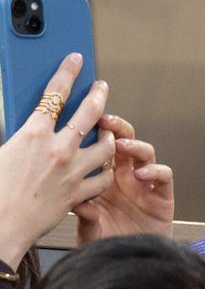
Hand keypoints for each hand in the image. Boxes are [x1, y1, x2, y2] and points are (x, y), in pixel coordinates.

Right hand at [0, 54, 114, 269]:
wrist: (1, 227)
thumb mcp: (0, 153)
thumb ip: (19, 136)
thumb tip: (27, 128)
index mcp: (32, 135)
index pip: (55, 94)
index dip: (68, 73)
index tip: (76, 61)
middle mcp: (58, 150)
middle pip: (89, 113)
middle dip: (99, 95)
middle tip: (103, 87)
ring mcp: (73, 171)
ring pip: (105, 145)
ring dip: (109, 134)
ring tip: (109, 130)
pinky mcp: (79, 193)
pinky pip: (104, 177)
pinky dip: (107, 169)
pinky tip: (106, 164)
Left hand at [73, 114, 173, 243]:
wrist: (131, 269)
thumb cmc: (108, 247)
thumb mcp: (89, 233)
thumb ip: (85, 218)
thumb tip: (77, 203)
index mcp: (104, 180)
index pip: (100, 149)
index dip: (94, 135)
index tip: (80, 124)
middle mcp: (125, 178)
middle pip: (124, 142)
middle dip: (117, 129)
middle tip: (106, 121)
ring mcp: (145, 185)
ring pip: (145, 153)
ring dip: (135, 146)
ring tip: (122, 146)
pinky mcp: (162, 197)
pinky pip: (163, 175)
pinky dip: (155, 171)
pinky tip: (142, 175)